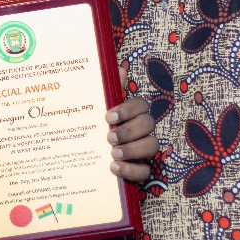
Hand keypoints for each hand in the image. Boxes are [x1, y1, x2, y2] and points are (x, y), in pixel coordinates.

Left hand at [107, 60, 157, 182]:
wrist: (86, 158)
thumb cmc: (97, 128)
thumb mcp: (100, 108)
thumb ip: (109, 90)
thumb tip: (119, 68)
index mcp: (133, 113)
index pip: (142, 105)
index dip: (128, 109)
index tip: (108, 116)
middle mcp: (142, 130)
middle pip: (148, 124)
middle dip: (128, 130)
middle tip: (109, 137)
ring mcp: (144, 150)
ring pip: (152, 146)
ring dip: (132, 149)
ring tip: (112, 153)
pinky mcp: (141, 170)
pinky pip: (146, 171)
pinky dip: (131, 170)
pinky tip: (114, 167)